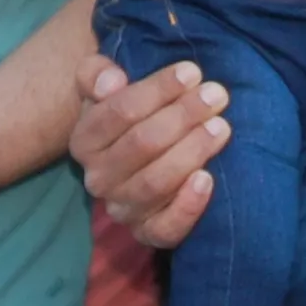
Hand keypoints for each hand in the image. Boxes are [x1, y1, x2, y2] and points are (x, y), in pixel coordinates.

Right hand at [67, 53, 226, 249]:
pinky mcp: (147, 233)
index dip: (158, 90)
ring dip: (191, 152)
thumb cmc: (128, 112)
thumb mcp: (105, 85)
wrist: (136, 154)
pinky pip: (165, 228)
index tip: (192, 72)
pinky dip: (187, 206)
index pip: (120, 112)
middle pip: (141, 144)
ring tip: (221, 127)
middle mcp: (97, 178)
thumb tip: (112, 82)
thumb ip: (98, 74)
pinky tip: (208, 179)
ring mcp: (121, 209)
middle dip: (183, 116)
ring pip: (155, 183)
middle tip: (217, 96)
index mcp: (84, 140)